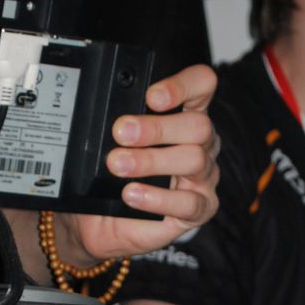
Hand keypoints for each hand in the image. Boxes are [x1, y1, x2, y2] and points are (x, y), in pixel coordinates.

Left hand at [47, 63, 218, 268]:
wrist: (101, 219)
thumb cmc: (110, 175)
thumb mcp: (109, 144)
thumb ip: (118, 125)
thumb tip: (109, 115)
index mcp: (184, 115)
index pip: (201, 85)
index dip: (182, 85)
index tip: (151, 96)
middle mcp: (201, 143)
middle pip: (198, 125)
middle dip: (157, 128)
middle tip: (121, 133)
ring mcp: (203, 177)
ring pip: (194, 159)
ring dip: (151, 160)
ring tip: (118, 164)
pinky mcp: (199, 209)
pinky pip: (188, 202)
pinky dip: (157, 198)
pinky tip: (132, 194)